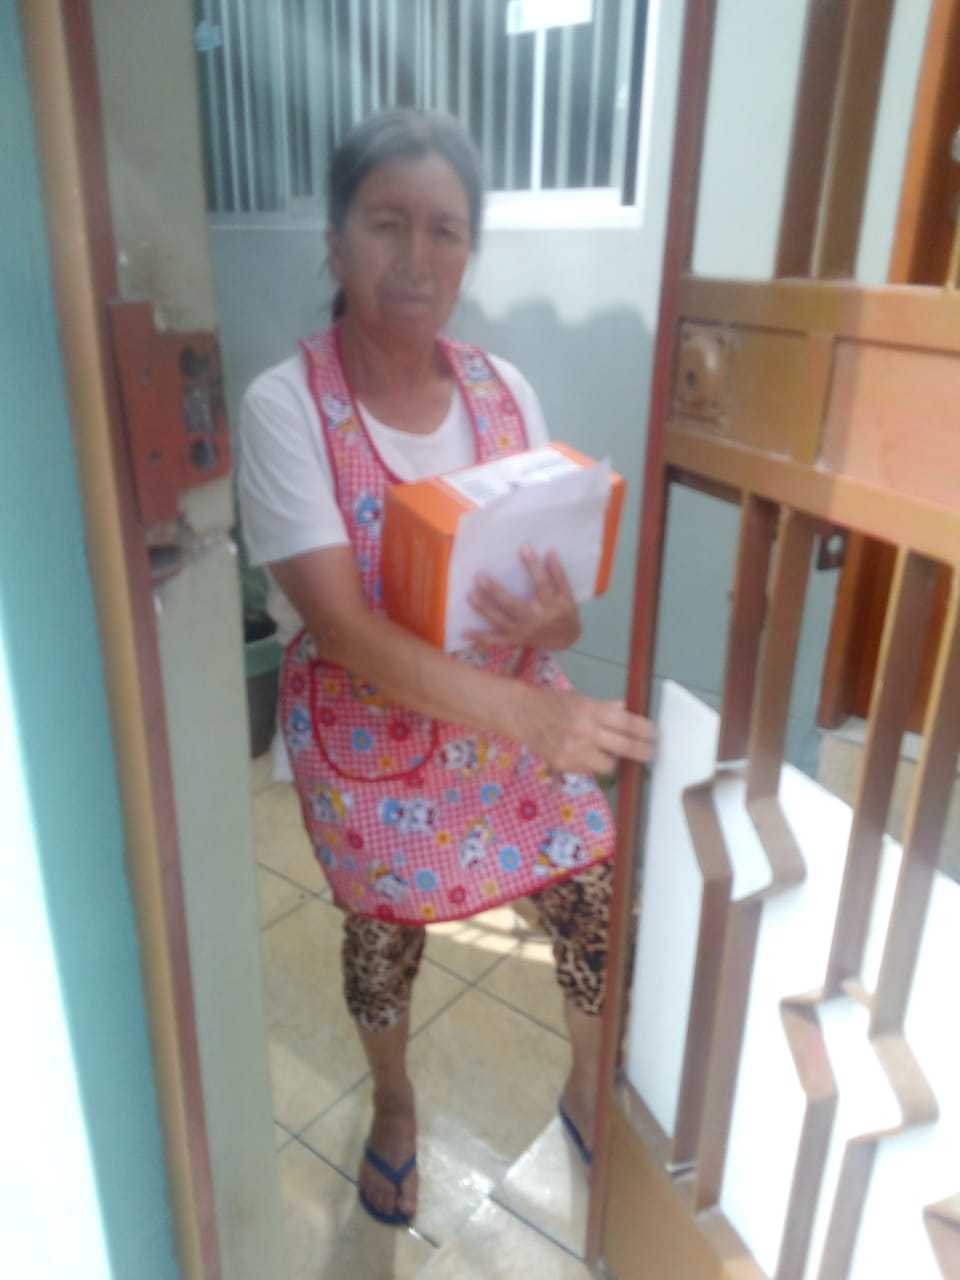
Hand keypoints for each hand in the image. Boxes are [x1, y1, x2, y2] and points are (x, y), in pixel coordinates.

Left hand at [465, 547, 580, 650]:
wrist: (565, 641)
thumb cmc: (566, 614)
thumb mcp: (567, 595)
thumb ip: (558, 574)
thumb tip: (549, 552)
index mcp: (550, 606)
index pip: (541, 584)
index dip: (533, 566)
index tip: (523, 548)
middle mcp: (534, 620)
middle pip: (513, 605)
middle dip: (495, 591)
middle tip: (479, 576)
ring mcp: (523, 632)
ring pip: (500, 621)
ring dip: (484, 609)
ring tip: (470, 595)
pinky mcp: (515, 640)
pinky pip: (496, 640)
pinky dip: (480, 637)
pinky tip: (464, 632)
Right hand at [521, 688, 656, 775]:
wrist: (522, 714)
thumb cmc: (554, 703)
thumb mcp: (581, 699)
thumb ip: (606, 708)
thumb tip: (627, 712)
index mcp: (591, 710)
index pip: (627, 723)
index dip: (645, 731)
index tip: (653, 735)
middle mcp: (584, 731)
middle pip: (625, 747)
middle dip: (642, 752)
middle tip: (649, 752)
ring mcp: (574, 750)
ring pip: (609, 765)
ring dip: (613, 759)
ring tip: (610, 752)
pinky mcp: (564, 764)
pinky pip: (589, 770)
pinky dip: (592, 764)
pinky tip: (587, 756)